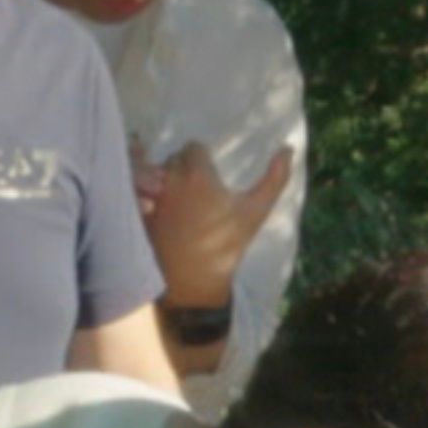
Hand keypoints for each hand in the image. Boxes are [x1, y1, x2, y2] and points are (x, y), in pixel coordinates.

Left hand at [137, 140, 295, 307]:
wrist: (194, 280)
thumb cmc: (228, 244)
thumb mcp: (256, 211)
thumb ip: (275, 178)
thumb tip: (288, 148)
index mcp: (198, 175)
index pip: (193, 147)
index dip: (202, 159)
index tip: (209, 175)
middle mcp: (170, 180)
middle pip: (173, 159)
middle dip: (183, 168)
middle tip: (196, 188)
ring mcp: (151, 196)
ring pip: (155, 173)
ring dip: (164, 179)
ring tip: (177, 199)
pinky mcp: (139, 212)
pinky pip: (139, 190)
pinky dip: (147, 193)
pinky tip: (159, 207)